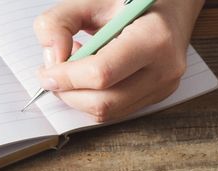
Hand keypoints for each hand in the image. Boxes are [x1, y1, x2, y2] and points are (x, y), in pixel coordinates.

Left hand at [33, 0, 203, 120]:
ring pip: (108, 113)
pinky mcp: (157, 97)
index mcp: (154, 38)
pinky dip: (93, 99)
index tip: (46, 73)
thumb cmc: (132, 1)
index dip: (67, 78)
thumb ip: (59, 22)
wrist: (171, 7)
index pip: (102, 74)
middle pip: (104, 102)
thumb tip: (51, 58)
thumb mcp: (92, 0)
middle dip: (69, 93)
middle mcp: (164, 68)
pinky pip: (116, 111)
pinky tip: (89, 77)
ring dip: (79, 98)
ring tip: (73, 71)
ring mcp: (164, 87)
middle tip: (52, 75)